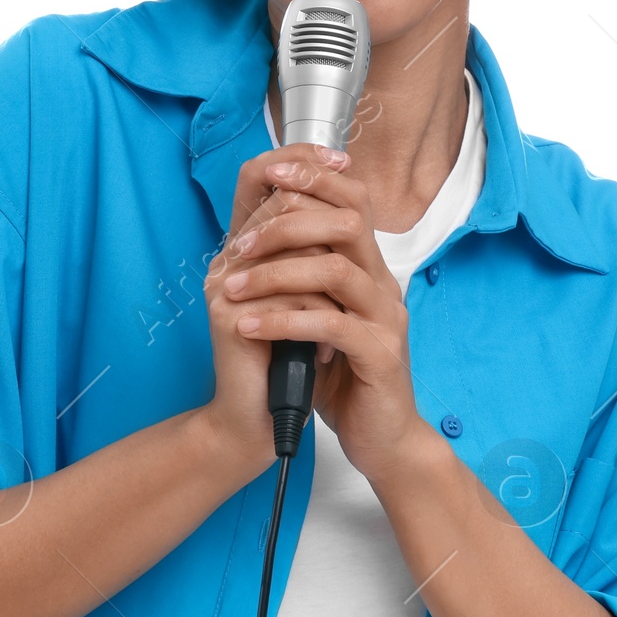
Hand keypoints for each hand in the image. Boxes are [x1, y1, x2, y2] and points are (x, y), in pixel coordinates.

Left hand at [213, 143, 429, 487]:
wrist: (380, 440)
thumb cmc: (343, 378)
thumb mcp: (317, 316)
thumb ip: (302, 275)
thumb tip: (258, 229)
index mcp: (370, 269)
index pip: (352, 201)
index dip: (312, 178)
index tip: (267, 176)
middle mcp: (383, 285)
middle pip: (347, 222)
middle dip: (286, 223)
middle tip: (237, 244)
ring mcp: (386, 319)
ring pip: (335, 271)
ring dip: (276, 274)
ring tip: (230, 290)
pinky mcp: (380, 356)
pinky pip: (330, 325)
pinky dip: (283, 321)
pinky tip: (247, 326)